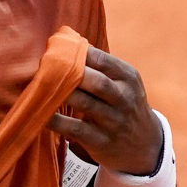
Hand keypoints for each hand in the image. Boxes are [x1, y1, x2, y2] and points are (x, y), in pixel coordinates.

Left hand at [48, 46, 163, 175]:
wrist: (145, 146)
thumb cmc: (124, 104)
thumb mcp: (123, 82)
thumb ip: (100, 64)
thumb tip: (68, 40)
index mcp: (128, 77)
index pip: (103, 60)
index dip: (78, 53)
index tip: (57, 50)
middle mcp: (124, 98)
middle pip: (96, 81)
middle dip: (70, 73)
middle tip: (46, 68)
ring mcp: (114, 121)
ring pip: (85, 104)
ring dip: (61, 94)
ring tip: (41, 86)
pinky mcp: (102, 142)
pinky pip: (76, 129)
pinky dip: (57, 121)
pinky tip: (42, 113)